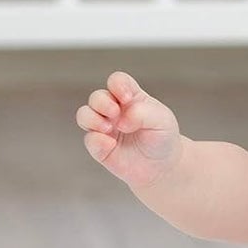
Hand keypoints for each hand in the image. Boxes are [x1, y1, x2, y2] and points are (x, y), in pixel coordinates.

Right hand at [76, 72, 181, 189]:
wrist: (162, 166)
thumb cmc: (162, 137)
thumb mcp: (162, 120)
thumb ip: (142, 113)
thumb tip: (120, 121)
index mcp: (130, 97)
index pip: (117, 81)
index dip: (117, 85)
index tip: (128, 99)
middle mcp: (114, 110)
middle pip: (97, 96)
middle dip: (102, 103)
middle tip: (115, 113)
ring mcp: (105, 128)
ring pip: (84, 114)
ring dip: (92, 118)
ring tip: (108, 128)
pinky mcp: (100, 147)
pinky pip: (89, 140)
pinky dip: (97, 141)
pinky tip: (111, 145)